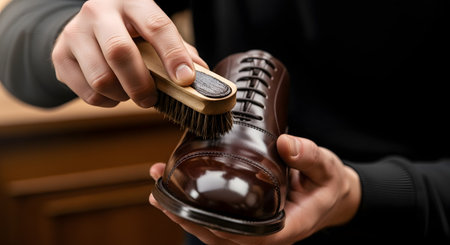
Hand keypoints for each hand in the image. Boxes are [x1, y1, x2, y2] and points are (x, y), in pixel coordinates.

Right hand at [52, 0, 206, 107]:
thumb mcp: (153, 30)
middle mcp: (99, 12)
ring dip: (123, 96)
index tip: (186, 80)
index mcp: (131, 3)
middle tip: (151, 100)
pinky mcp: (60, 56)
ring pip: (101, 79)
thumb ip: (178, 50)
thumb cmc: (129, 31)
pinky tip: (113, 92)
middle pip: (120, 53)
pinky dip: (107, 101)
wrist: (85, 26)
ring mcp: (75, 33)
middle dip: (141, 85)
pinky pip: (88, 92)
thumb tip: (202, 76)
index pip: (156, 26)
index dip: (173, 55)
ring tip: (130, 93)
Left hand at [149, 134, 360, 244]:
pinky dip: (197, 209)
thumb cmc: (328, 184)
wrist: (331, 192)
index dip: (223, 231)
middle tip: (162, 199)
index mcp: (288, 226)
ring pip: (216, 231)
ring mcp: (255, 228)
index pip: (253, 238)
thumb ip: (308, 156)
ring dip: (186, 216)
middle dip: (190, 221)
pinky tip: (178, 192)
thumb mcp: (326, 168)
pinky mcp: (249, 217)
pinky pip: (220, 219)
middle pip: (223, 237)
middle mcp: (267, 233)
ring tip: (159, 194)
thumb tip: (286, 143)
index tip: (196, 215)